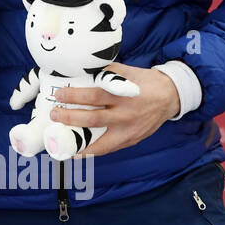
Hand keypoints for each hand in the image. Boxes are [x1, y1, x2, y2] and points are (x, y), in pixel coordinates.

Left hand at [50, 64, 180, 156]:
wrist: (170, 96)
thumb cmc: (144, 82)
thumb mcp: (126, 72)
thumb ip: (104, 73)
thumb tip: (79, 72)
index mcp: (123, 95)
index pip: (93, 97)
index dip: (74, 97)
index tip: (60, 95)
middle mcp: (125, 115)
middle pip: (93, 119)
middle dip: (70, 118)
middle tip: (54, 114)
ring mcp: (129, 131)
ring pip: (100, 142)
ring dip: (78, 142)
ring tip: (60, 141)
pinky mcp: (132, 140)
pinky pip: (109, 149)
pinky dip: (92, 151)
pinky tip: (77, 152)